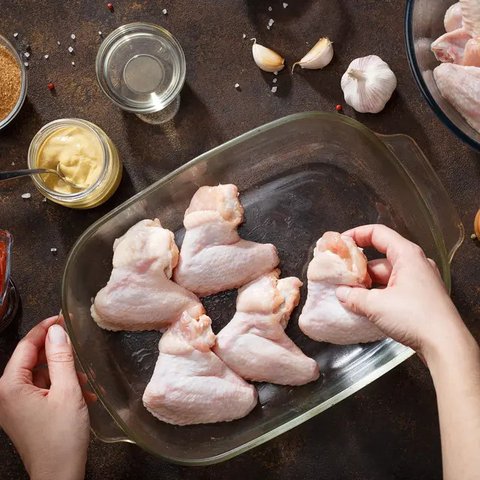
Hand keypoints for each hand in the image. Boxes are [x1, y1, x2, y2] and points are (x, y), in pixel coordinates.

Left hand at [0, 316, 89, 479]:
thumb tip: (57, 330)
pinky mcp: (24, 413)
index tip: (63, 317)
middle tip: (79, 346)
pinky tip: (82, 393)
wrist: (59, 475)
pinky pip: (41, 389)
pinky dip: (60, 386)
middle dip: (57, 353)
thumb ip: (61, 358)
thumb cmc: (62, 437)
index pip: (26, 345)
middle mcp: (6, 394)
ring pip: (39, 374)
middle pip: (31, 359)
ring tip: (85, 379)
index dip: (45, 328)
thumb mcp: (67, 391)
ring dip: (62, 372)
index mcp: (10, 386)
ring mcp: (14, 405)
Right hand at [335, 224, 471, 362]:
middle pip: (380, 258)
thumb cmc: (414, 316)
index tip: (340, 243)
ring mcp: (420, 280)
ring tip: (348, 294)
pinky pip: (394, 288)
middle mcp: (415, 263)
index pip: (378, 233)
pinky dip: (378, 293)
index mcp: (407, 255)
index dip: (356, 234)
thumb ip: (354, 296)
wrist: (445, 344)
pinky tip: (365, 305)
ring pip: (386, 275)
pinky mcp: (421, 297)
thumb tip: (341, 293)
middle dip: (359, 267)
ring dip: (367, 284)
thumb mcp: (376, 305)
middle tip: (340, 276)